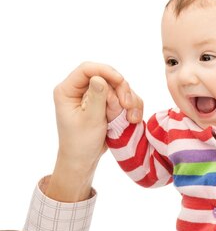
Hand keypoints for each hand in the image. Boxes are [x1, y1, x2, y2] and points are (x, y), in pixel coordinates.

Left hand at [47, 62, 141, 200]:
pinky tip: (132, 120)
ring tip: (131, 119)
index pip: (86, 69)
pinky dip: (130, 108)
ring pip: (118, 88)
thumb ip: (96, 98)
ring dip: (129, 101)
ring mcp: (94, 98)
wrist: (83, 161)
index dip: (105, 71)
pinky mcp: (105, 105)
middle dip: (121, 90)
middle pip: (106, 76)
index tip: (121, 82)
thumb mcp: (89, 121)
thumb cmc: (81, 143)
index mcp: (67, 91)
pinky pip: (122, 99)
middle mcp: (80, 90)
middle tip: (127, 106)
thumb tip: (99, 78)